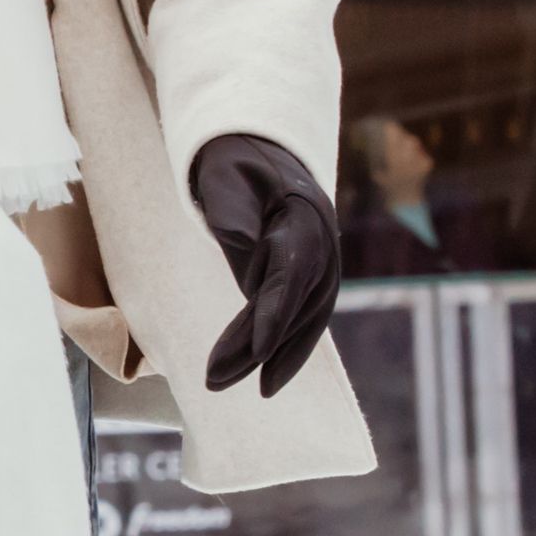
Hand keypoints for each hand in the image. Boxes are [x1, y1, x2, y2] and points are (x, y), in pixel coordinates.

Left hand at [188, 135, 339, 398]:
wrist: (263, 151)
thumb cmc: (234, 161)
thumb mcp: (223, 173)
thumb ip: (230, 203)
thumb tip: (240, 239)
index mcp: (302, 218)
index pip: (291, 274)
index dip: (276, 313)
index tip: (258, 347)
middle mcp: (320, 247)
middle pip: (295, 306)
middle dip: (260, 346)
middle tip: (215, 379)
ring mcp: (319, 266)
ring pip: (300, 321)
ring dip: (266, 357)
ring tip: (221, 383)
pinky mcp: (305, 281)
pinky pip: (298, 322)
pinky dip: (280, 351)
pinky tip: (261, 380)